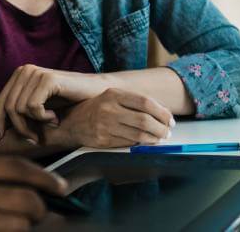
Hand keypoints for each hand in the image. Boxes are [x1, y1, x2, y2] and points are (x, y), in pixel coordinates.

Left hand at [0, 66, 106, 141]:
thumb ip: (21, 113)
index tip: (0, 138)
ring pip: (19, 109)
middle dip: (19, 128)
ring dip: (35, 124)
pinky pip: (33, 107)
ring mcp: (36, 72)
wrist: (97, 93)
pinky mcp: (47, 79)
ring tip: (52, 122)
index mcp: (20, 75)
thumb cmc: (69, 102)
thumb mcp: (40, 107)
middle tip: (35, 138)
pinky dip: (43, 118)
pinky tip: (55, 117)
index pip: (0, 101)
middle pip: (8, 107)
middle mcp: (25, 70)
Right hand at [42, 89, 172, 149]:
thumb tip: (160, 112)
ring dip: (154, 138)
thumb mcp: (110, 97)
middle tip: (168, 131)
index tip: (170, 119)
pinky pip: (128, 144)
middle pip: (144, 120)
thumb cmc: (95, 108)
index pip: (145, 102)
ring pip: (138, 135)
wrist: (70, 122)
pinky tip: (145, 142)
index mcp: (113, 94)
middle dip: (161, 128)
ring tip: (160, 138)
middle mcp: (109, 108)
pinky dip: (141, 144)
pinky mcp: (102, 140)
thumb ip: (132, 102)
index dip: (162, 112)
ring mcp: (105, 125)